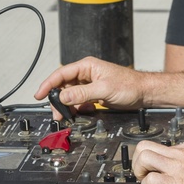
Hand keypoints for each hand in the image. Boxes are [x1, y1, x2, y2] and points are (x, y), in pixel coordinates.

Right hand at [34, 56, 149, 119]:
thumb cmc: (129, 85)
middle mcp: (86, 74)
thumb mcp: (104, 89)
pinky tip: (79, 114)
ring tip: (66, 117)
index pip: (61, 74)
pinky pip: (79, 102)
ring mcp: (90, 85)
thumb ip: (82, 93)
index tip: (39, 95)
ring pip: (70, 96)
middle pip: (63, 86)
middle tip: (56, 113)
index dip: (48, 84)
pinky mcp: (94, 95)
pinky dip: (77, 109)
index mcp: (87, 66)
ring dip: (67, 106)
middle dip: (58, 100)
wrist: (144, 94)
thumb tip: (63, 97)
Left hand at [132, 141, 183, 183]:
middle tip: (142, 175)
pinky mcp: (176, 183)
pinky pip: (150, 180)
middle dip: (137, 161)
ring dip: (138, 172)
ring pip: (143, 157)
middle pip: (145, 146)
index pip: (161, 146)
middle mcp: (181, 154)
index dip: (153, 160)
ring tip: (145, 183)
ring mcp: (178, 167)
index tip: (153, 170)